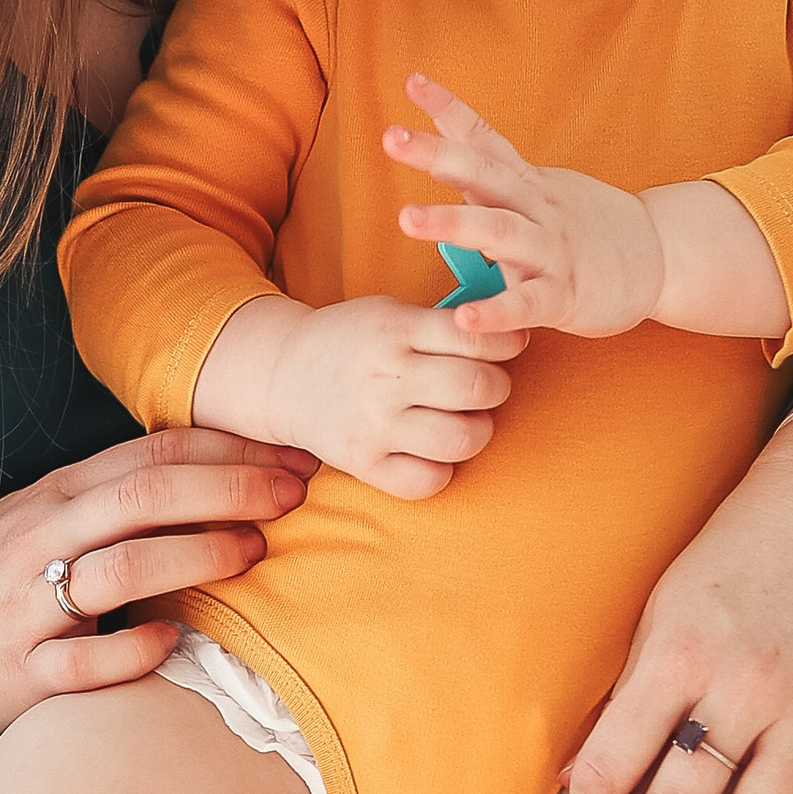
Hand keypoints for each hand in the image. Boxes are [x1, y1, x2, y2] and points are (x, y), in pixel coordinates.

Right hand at [0, 426, 314, 753]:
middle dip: (231, 489)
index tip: (292, 453)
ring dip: (197, 555)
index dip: (229, 449)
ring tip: (257, 553)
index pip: (150, 454)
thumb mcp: (34, 523)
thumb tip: (212, 480)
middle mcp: (39, 540)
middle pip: (145, 495)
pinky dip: (134, 649)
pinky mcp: (18, 675)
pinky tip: (174, 641)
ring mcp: (26, 607)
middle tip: (298, 493)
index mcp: (52, 498)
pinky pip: (83, 662)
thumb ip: (108, 501)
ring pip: (120, 568)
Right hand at [197, 289, 520, 498]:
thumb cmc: (350, 340)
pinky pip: (430, 481)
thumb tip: (510, 333)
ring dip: (477, 430)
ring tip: (463, 419)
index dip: (507, 342)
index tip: (508, 347)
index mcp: (395, 330)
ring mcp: (374, 424)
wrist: (282, 374)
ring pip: (463, 439)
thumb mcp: (389, 311)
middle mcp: (386, 378)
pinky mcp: (364, 464)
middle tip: (484, 387)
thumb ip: (441, 322)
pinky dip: (443, 469)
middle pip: (478, 388)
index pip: (475, 335)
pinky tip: (433, 451)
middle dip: (497, 387)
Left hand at [383, 77, 663, 335]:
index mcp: (525, 182)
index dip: (448, 109)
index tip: (412, 81)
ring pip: (499, 231)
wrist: (659, 259)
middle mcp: (535, 207)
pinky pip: (527, 303)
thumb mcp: (538, 186)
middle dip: (435, 154)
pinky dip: (496, 311)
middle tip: (391, 137)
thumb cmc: (586, 224)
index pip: (484, 138)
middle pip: (482, 173)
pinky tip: (465, 320)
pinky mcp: (564, 295)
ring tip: (406, 218)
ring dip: (452, 222)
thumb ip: (490, 168)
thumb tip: (442, 133)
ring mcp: (551, 249)